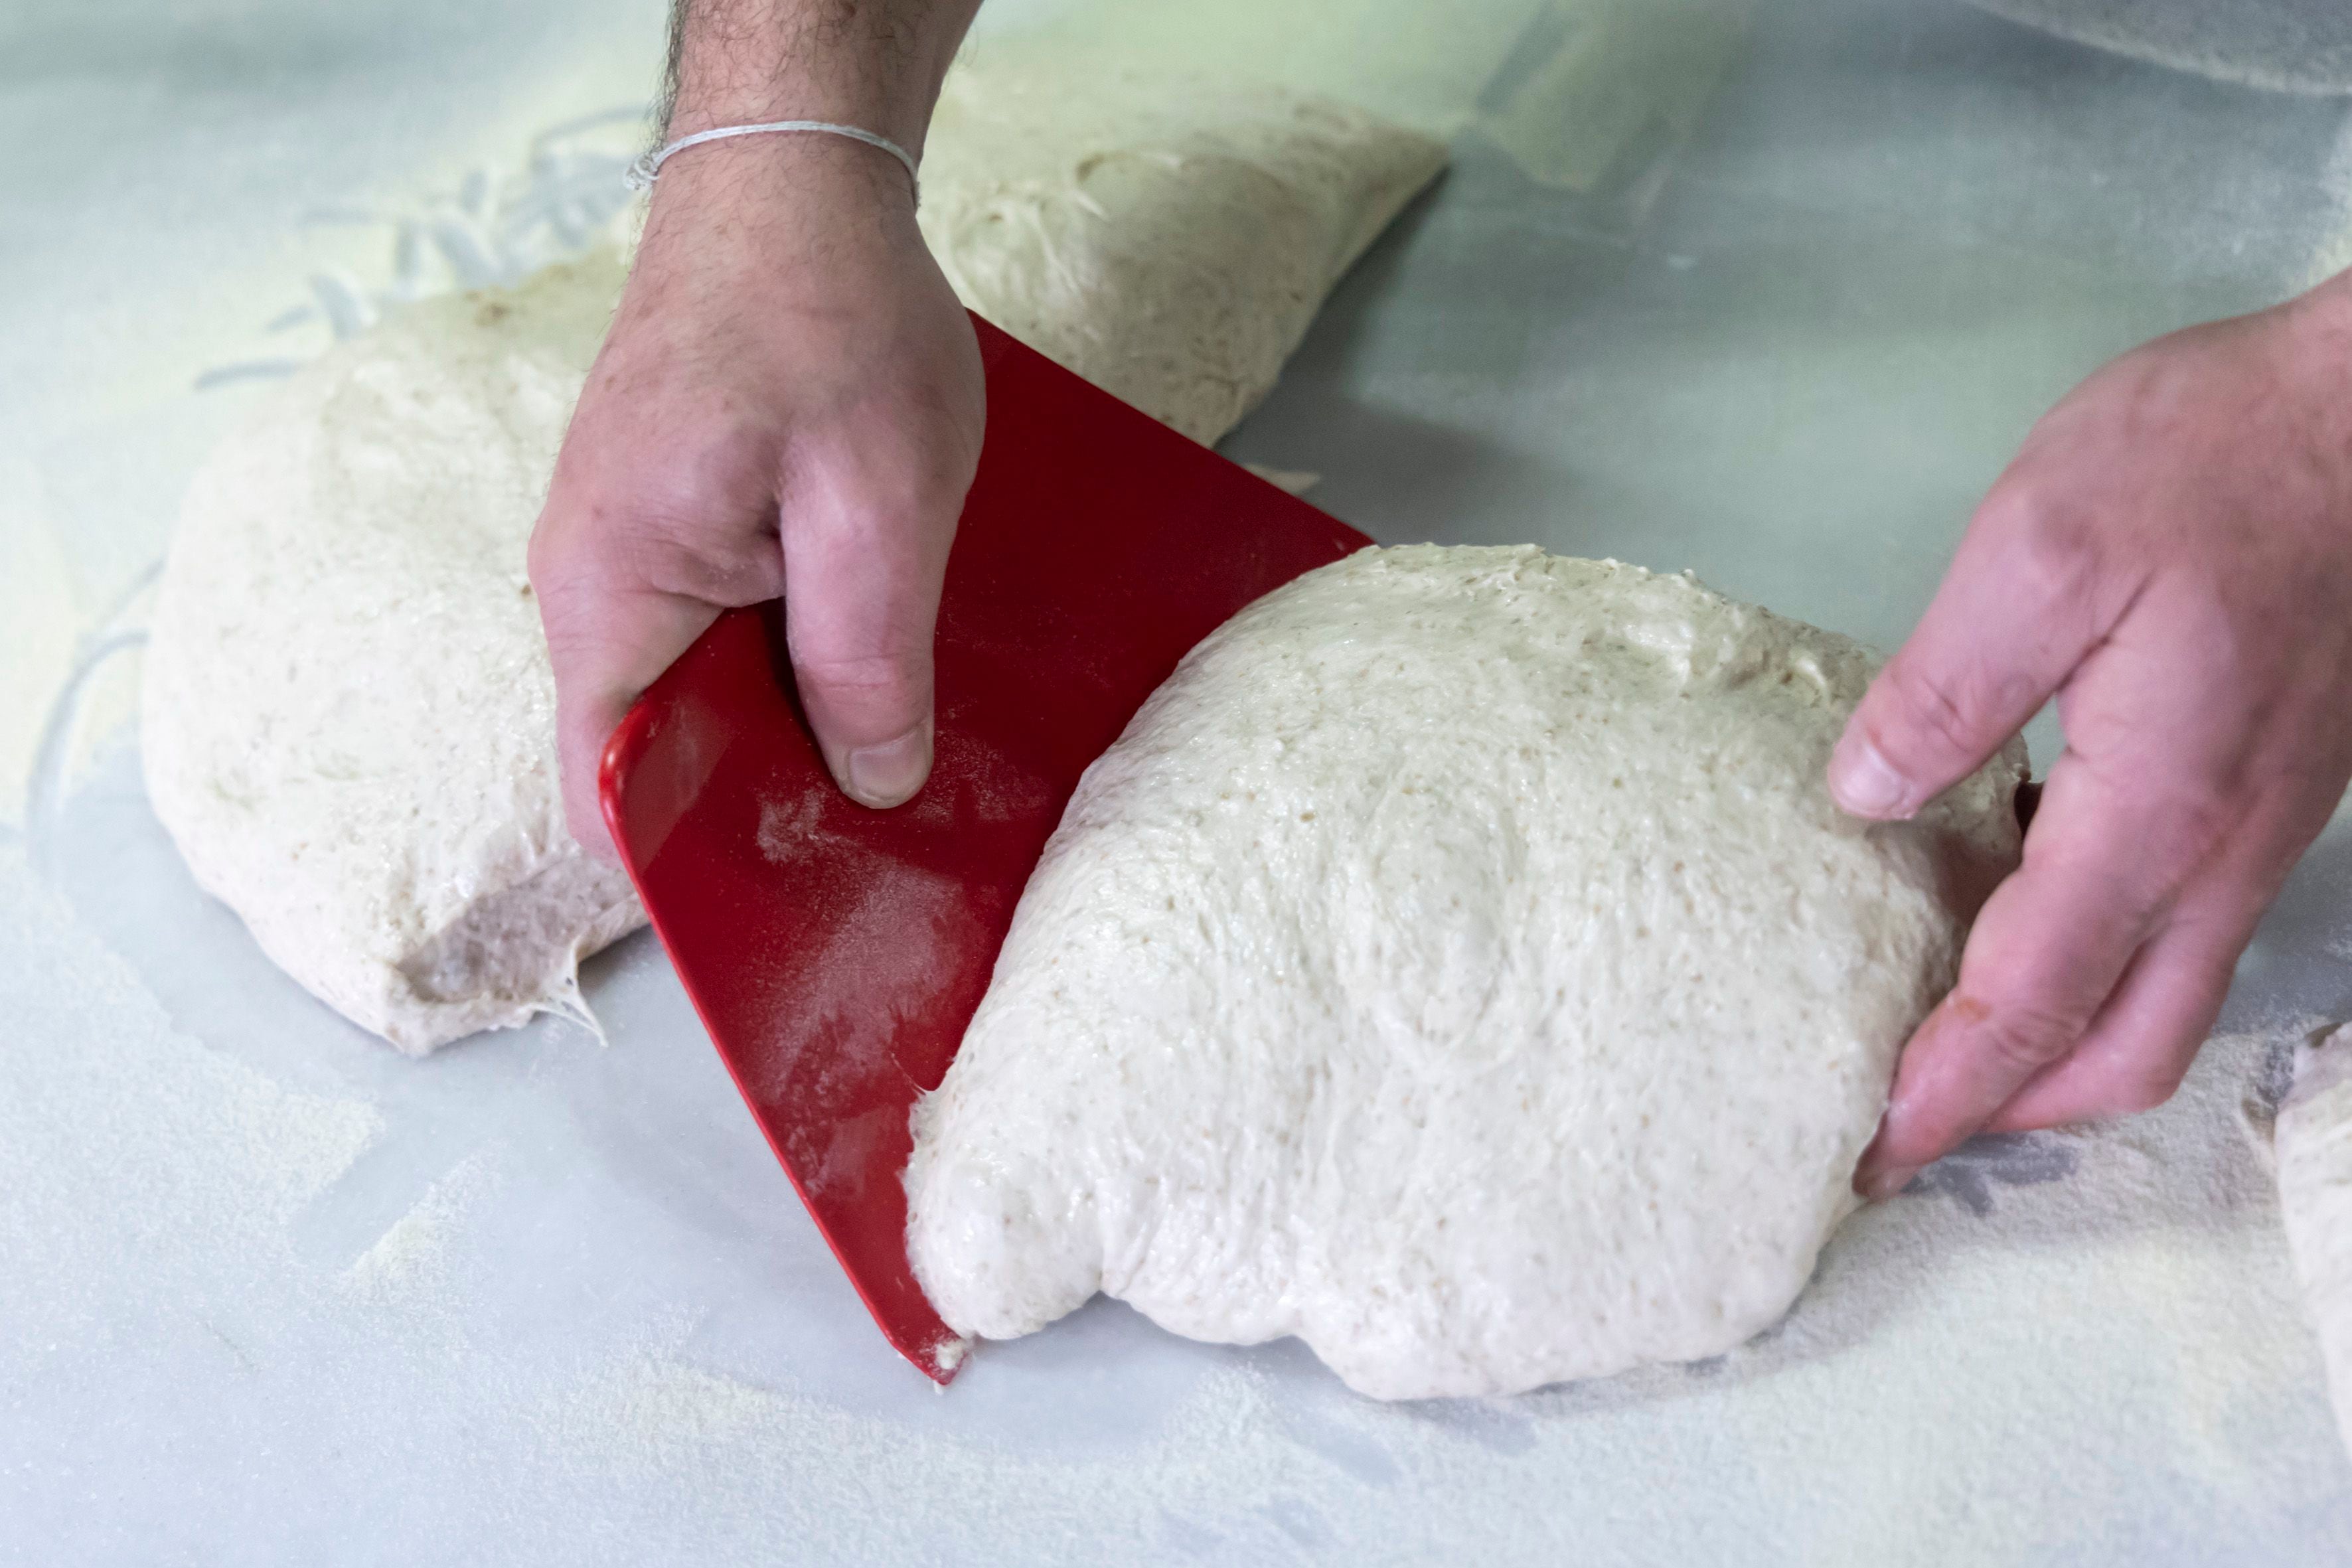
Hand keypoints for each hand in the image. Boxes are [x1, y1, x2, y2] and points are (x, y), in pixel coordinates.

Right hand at [529, 135, 983, 857]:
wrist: (793, 181)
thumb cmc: (827, 319)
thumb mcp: (875, 504)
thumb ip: (862, 659)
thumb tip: (869, 787)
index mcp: (612, 592)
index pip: (608, 786)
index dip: (693, 860)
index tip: (793, 901)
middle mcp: (598, 583)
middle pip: (664, 749)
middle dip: (765, 798)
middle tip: (884, 833)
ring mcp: (635, 551)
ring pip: (704, 690)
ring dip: (792, 724)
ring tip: (895, 752)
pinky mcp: (683, 522)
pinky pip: (727, 631)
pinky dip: (797, 660)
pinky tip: (878, 662)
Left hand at [1832, 272, 2351, 1197]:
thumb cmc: (2217, 457)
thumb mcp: (2041, 549)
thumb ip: (1944, 689)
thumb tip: (1863, 797)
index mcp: (2155, 814)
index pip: (2034, 1004)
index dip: (1943, 1094)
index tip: (1866, 1155)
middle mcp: (2220, 852)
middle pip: (2123, 1050)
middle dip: (2013, 1108)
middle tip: (1902, 1118)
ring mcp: (2257, 826)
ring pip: (2161, 996)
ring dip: (2057, 1042)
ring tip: (1940, 1032)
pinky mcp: (2266, 785)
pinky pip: (2177, 922)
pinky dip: (2094, 960)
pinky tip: (2008, 901)